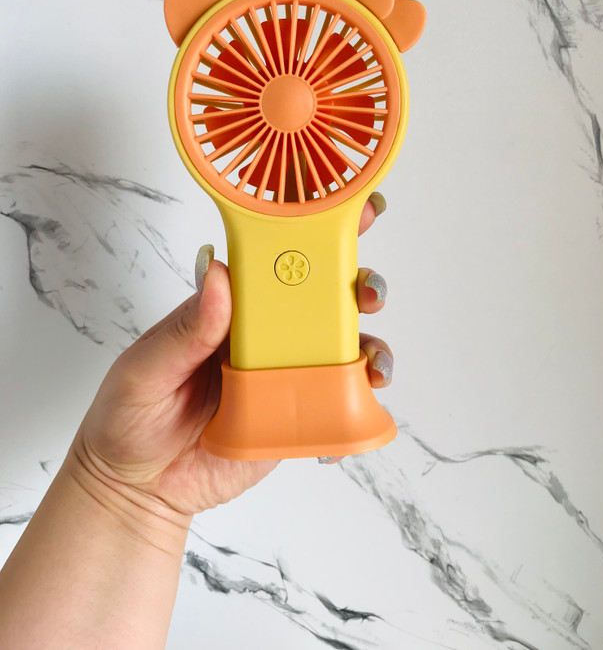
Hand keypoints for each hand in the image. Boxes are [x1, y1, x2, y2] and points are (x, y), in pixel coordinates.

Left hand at [68, 197, 392, 518]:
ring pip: (341, 349)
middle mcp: (265, 336)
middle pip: (323, 299)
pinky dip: (360, 403)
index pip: (274, 261)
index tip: (343, 212)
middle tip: (368, 291)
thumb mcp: (145, 368)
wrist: (138, 489)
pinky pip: (338, 403)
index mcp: (230, 309)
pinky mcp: (295, 416)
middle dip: (359, 285)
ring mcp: (284, 375)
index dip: (312, 232)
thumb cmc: (130, 418)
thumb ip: (184, 330)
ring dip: (369, 345)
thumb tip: (217, 275)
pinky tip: (360, 408)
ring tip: (373, 363)